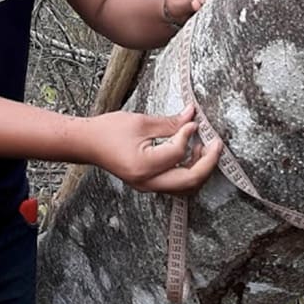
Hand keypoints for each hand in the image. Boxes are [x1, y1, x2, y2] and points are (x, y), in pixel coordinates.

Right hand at [88, 104, 222, 193]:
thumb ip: (170, 122)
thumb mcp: (141, 121)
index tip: (194, 121)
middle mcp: (147, 182)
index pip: (178, 153)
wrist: (87, 143)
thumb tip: (192, 116)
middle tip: (216, 143)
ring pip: (185, 187)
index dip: (189, 134)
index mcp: (144, 166)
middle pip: (190, 181)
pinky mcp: (148, 183)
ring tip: (204, 147)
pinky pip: (175, 183)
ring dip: (200, 169)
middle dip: (208, 162)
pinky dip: (188, 171)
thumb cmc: (108, 131)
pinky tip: (190, 153)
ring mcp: (148, 186)